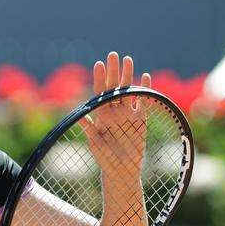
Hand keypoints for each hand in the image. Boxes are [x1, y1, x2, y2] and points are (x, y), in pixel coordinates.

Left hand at [79, 52, 150, 177]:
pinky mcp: (141, 121)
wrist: (121, 171)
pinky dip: (145, 91)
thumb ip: (89, 129)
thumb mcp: (95, 143)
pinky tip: (145, 77)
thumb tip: (79, 116)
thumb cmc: (104, 158)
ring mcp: (128, 115)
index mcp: (101, 115)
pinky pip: (143, 103)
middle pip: (114, 87)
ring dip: (128, 76)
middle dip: (113, 71)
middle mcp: (114, 112)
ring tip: (128, 59)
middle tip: (113, 54)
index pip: (99, 93)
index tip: (98, 63)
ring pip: (128, 91)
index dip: (99, 78)